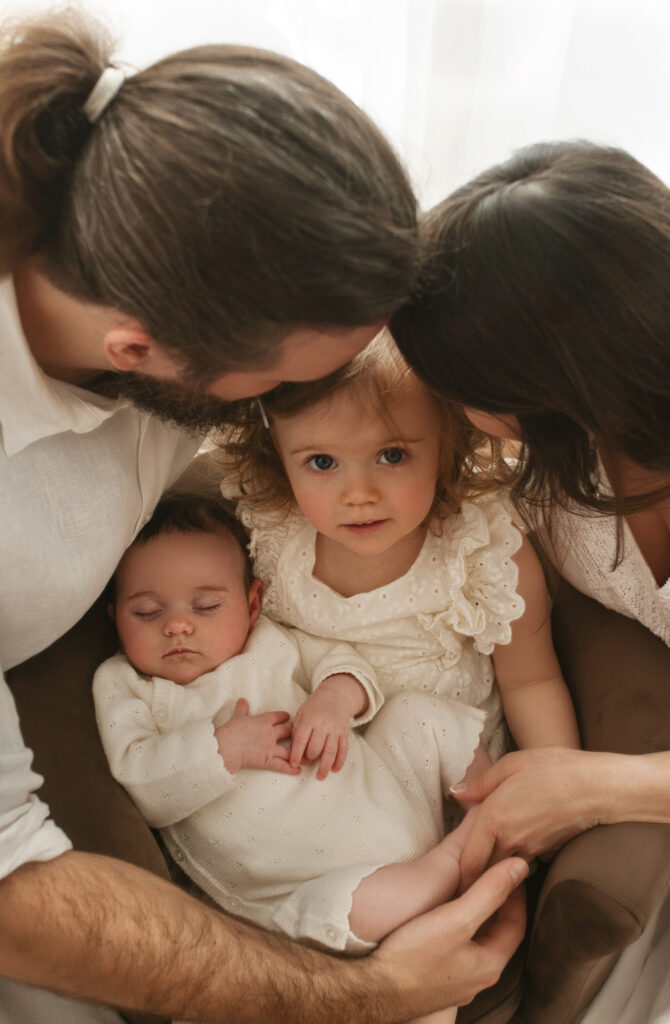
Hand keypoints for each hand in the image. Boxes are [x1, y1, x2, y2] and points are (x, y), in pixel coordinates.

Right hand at [214, 698, 298, 775]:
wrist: (227, 746)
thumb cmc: (231, 730)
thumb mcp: (237, 716)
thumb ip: (242, 708)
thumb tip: (242, 700)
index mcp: (263, 721)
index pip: (278, 717)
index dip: (284, 717)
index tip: (288, 717)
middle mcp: (270, 733)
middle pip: (288, 731)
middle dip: (295, 733)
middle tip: (303, 735)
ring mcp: (270, 747)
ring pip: (289, 749)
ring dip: (300, 753)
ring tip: (309, 757)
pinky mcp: (267, 760)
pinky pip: (281, 765)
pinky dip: (290, 768)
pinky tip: (298, 770)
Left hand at [290, 674, 366, 779]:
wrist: (336, 696)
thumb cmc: (314, 707)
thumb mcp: (301, 713)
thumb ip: (297, 730)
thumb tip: (293, 749)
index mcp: (309, 719)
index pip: (301, 740)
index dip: (296, 754)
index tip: (293, 764)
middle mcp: (322, 725)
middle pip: (316, 747)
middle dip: (310, 758)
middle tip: (307, 763)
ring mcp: (335, 729)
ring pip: (330, 751)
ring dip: (325, 766)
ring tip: (320, 776)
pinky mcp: (344, 733)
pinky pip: (343, 749)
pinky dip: (340, 761)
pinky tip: (335, 769)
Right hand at [375, 859, 527, 1014]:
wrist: (374, 990)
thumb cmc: (415, 956)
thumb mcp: (458, 918)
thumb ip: (490, 891)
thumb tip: (520, 867)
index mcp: (489, 965)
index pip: (516, 925)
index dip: (516, 894)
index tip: (509, 871)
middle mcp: (476, 978)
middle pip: (497, 935)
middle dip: (497, 905)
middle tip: (491, 877)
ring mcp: (455, 982)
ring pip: (475, 944)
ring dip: (476, 917)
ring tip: (467, 890)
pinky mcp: (435, 981)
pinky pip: (456, 951)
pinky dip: (457, 929)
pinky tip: (441, 919)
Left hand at [451, 748, 604, 888]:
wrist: (598, 787)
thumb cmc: (554, 768)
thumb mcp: (511, 764)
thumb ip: (480, 782)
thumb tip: (457, 791)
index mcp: (494, 818)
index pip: (468, 863)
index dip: (458, 873)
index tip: (451, 875)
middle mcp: (510, 841)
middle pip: (484, 872)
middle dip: (473, 876)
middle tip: (463, 876)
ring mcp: (531, 850)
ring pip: (503, 870)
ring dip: (494, 870)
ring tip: (487, 863)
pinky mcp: (547, 853)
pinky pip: (524, 863)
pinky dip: (516, 862)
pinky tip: (516, 847)